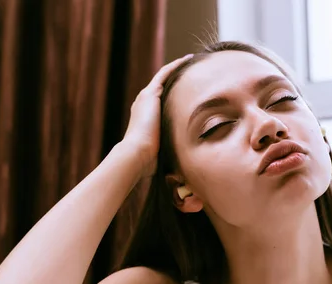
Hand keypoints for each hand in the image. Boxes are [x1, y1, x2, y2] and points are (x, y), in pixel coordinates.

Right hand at [122, 54, 192, 176]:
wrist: (136, 155)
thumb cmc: (148, 161)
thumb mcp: (163, 155)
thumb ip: (172, 155)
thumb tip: (184, 176)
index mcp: (146, 118)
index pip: (161, 103)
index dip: (174, 96)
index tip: (187, 92)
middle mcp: (144, 105)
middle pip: (163, 88)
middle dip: (177, 80)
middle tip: (194, 73)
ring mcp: (146, 99)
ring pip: (164, 79)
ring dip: (178, 70)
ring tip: (193, 63)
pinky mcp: (150, 94)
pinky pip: (165, 75)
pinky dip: (176, 67)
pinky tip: (188, 60)